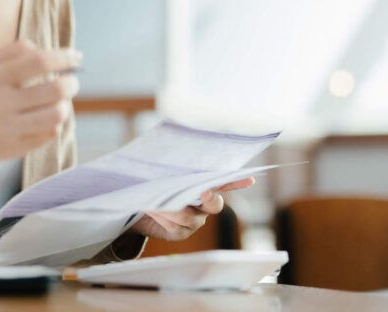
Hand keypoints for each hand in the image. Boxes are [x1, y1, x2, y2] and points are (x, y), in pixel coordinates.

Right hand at [0, 40, 80, 166]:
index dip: (63, 57)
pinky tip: (46, 117)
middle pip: (54, 90)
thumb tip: (53, 53)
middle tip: (72, 80)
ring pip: (57, 115)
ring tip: (60, 100)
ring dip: (65, 104)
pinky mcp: (13, 150)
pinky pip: (48, 134)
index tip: (77, 56)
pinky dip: (54, 123)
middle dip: (71, 82)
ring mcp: (7, 131)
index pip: (38, 62)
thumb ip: (15, 53)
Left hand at [130, 177, 254, 240]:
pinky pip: (174, 225)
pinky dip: (161, 216)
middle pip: (214, 204)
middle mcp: (204, 206)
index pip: (224, 183)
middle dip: (210, 198)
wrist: (138, 204)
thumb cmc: (153, 183)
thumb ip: (170, 168)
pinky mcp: (181, 233)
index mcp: (204, 188)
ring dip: (170, 208)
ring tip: (153, 201)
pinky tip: (151, 209)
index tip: (249, 179)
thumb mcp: (161, 173)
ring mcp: (194, 221)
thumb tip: (169, 154)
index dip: (236, 181)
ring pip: (187, 215)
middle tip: (204, 192)